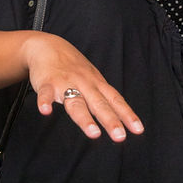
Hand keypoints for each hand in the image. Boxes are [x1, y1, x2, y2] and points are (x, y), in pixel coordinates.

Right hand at [21, 32, 143, 141]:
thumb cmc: (73, 66)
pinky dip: (45, 102)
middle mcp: (84, 84)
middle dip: (110, 120)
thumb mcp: (92, 79)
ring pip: (76, 103)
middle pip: (99, 104)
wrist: (48, 45)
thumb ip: (103, 98)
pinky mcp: (47, 83)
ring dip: (85, 118)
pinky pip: (46, 94)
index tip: (138, 130)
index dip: (127, 115)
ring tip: (93, 133)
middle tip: (120, 136)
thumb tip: (120, 117)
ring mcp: (66, 83)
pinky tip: (45, 111)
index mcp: (97, 84)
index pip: (115, 100)